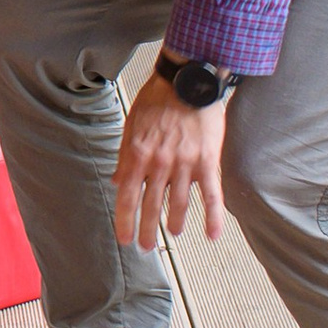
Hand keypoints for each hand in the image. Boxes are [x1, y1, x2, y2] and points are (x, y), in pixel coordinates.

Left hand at [112, 75, 227, 248]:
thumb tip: (115, 181)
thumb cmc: (157, 99)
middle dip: (148, 230)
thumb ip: (124, 156)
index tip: (124, 238)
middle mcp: (159, 163)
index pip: (126, 196)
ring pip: (178, 204)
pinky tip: (211, 235)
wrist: (188, 79)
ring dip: (174, 224)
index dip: (125, 221)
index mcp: (137, 154)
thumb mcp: (131, 125)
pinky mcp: (207, 161)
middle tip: (147, 248)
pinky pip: (211, 194)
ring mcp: (184, 163)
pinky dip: (212, 217)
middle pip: (151, 205)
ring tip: (172, 234)